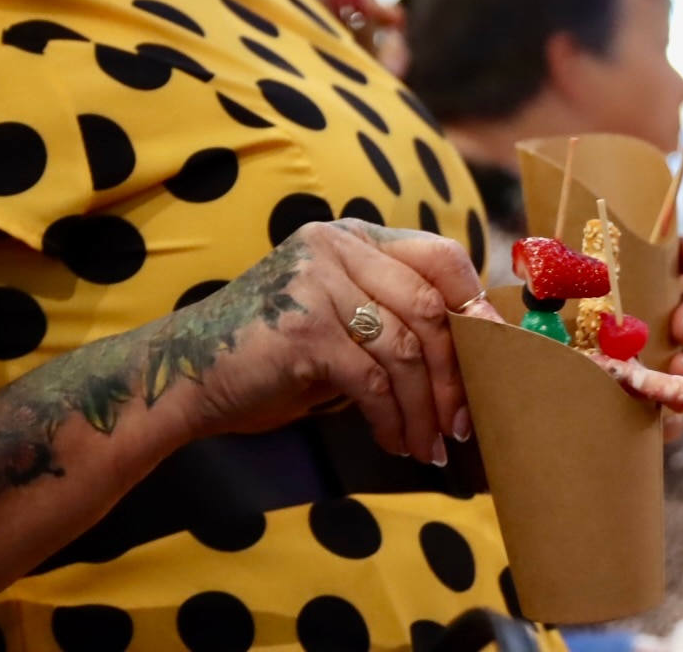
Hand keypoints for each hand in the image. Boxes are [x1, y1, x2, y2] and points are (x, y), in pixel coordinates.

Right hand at [177, 220, 485, 466]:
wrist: (186, 373)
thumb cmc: (270, 355)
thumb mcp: (337, 319)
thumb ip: (391, 317)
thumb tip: (475, 352)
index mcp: (350, 236)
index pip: (439, 256)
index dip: (476, 308)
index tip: (496, 361)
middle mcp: (335, 245)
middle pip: (430, 306)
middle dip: (455, 374)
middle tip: (462, 422)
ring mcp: (317, 282)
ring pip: (406, 349)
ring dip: (425, 408)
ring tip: (429, 445)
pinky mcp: (304, 328)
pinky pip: (373, 382)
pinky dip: (392, 421)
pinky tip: (393, 443)